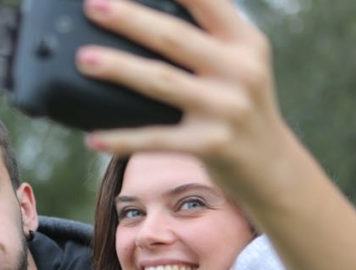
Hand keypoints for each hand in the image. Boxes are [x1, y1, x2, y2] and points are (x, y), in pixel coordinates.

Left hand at [76, 0, 298, 199]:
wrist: (271, 166)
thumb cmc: (236, 106)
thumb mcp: (236, 64)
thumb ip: (203, 40)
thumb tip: (136, 20)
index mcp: (244, 41)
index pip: (207, 0)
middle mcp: (241, 69)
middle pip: (174, 37)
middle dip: (130, 19)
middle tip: (93, 6)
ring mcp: (227, 108)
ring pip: (162, 81)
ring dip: (119, 69)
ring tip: (84, 60)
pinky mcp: (213, 145)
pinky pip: (157, 139)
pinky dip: (122, 139)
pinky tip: (93, 137)